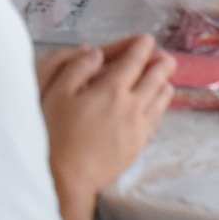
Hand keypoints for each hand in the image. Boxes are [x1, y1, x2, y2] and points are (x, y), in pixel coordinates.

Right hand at [39, 35, 174, 200]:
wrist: (65, 179)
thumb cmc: (54, 134)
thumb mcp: (55, 94)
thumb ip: (76, 68)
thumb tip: (95, 51)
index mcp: (112, 88)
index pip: (137, 57)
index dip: (143, 44)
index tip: (145, 40)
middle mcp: (133, 103)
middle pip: (159, 73)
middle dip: (160, 60)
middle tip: (156, 57)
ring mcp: (140, 125)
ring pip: (164, 94)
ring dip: (162, 81)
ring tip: (156, 78)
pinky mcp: (141, 142)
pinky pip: (159, 115)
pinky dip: (159, 103)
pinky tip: (151, 103)